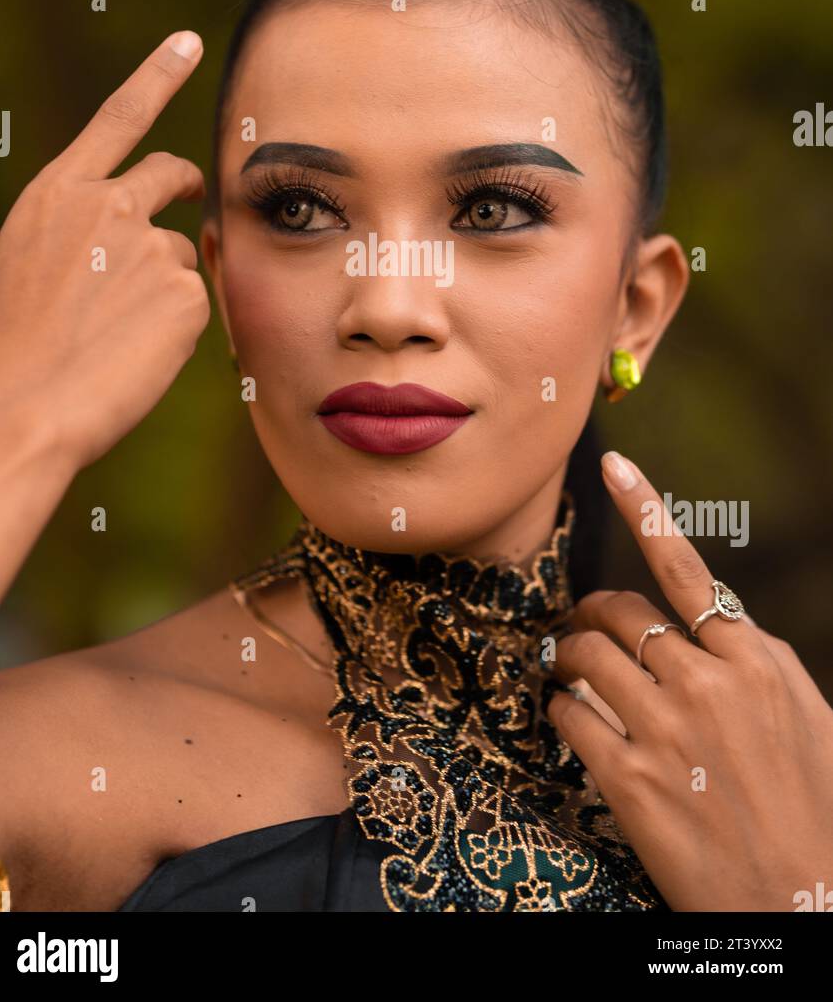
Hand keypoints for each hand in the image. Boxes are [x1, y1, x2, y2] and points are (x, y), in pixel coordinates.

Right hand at [0, 32, 210, 470]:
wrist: (16, 413)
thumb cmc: (7, 353)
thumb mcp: (25, 269)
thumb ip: (77, 237)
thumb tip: (131, 241)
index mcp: (56, 193)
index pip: (119, 117)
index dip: (158, 74)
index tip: (190, 42)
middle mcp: (107, 206)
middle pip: (173, 172)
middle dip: (187, 180)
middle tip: (193, 189)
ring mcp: (150, 248)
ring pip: (180, 256)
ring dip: (161, 288)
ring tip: (111, 338)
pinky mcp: (186, 293)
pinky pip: (193, 306)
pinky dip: (172, 330)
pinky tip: (132, 358)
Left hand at [544, 450, 832, 911]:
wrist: (806, 905)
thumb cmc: (814, 809)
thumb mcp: (803, 715)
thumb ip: (752, 660)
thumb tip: (709, 623)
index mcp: (755, 660)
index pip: (687, 569)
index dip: (645, 508)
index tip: (612, 463)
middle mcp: (707, 684)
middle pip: (619, 612)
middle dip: (591, 613)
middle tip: (582, 626)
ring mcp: (666, 732)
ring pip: (584, 657)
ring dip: (566, 657)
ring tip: (568, 670)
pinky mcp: (630, 781)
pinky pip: (569, 716)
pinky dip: (560, 709)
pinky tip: (569, 718)